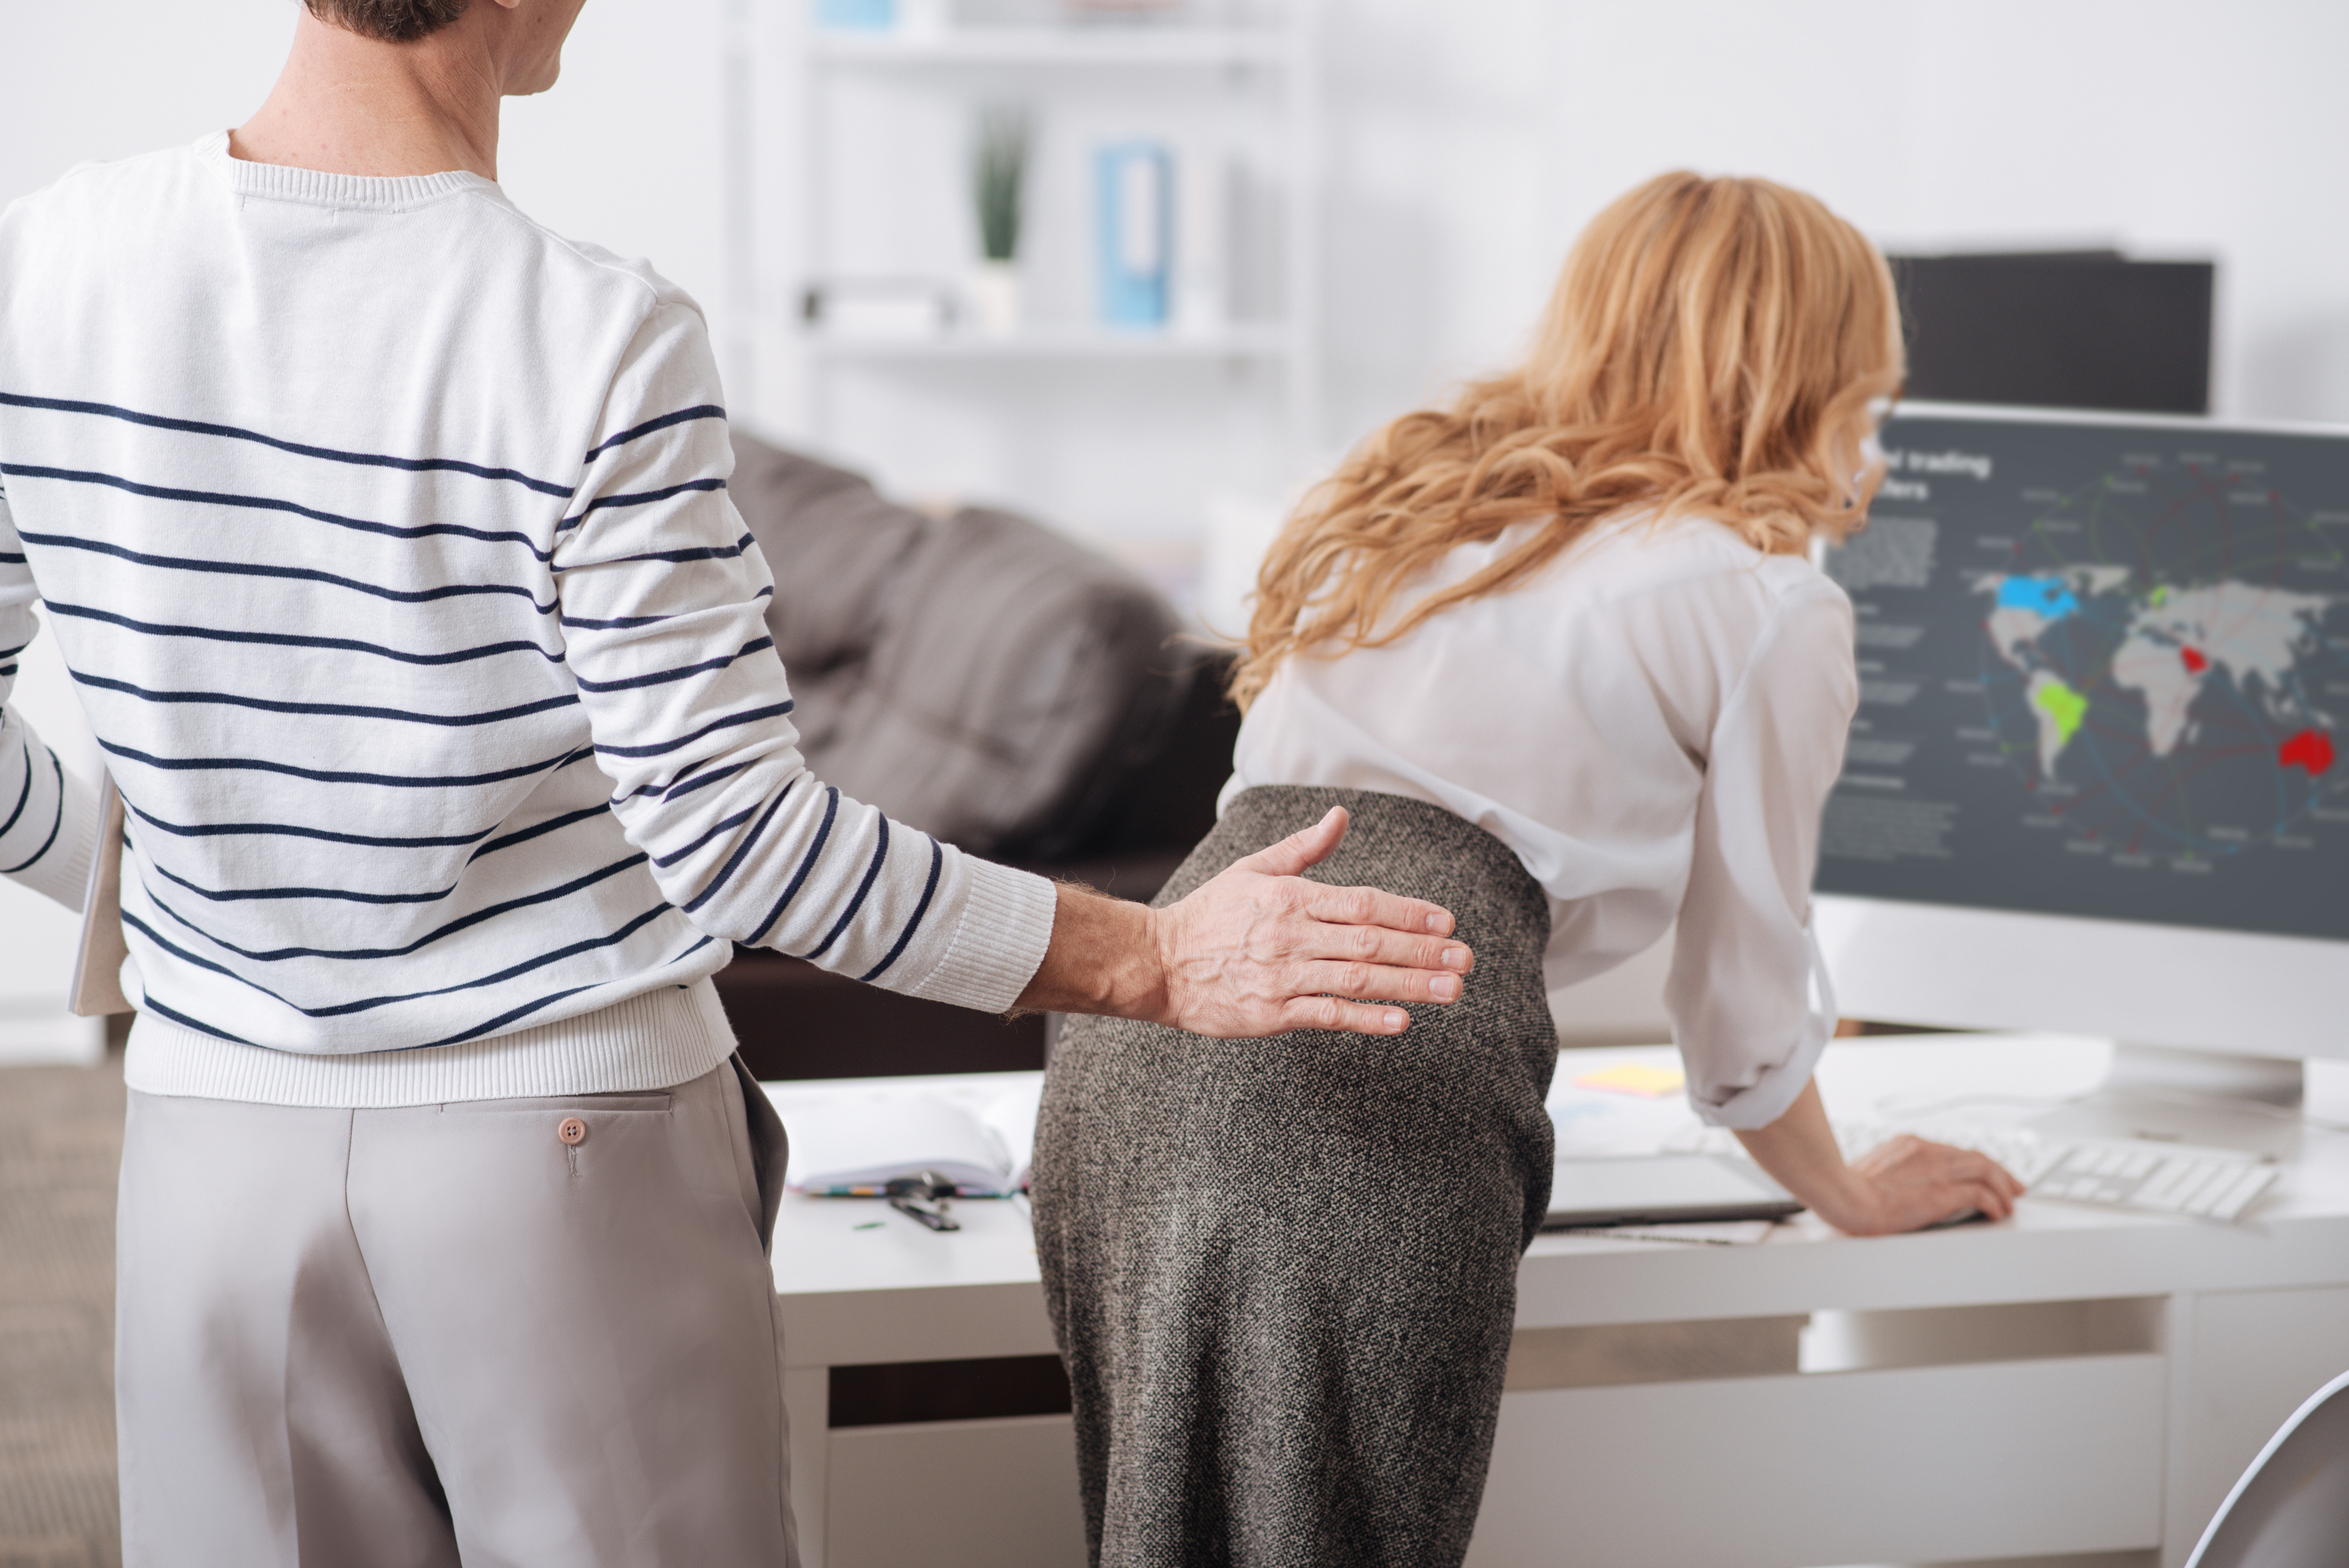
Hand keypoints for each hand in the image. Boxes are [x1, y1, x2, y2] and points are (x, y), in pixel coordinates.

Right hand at [1012, 806, 1473, 1037]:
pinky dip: (1365, 1018)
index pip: (1362, 902)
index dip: (1408, 912)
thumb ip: (1304, 848)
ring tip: (1451, 990)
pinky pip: (1326, 1014)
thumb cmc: (1209, 915)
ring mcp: (1282, 976)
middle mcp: (1291, 935)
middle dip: (1423, 951)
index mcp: (1290, 897)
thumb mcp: (1253, 869)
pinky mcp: (1271, 1013)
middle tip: (1465, 959)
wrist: (1157, 963)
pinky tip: (1401, 1020)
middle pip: (1369, 941)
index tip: (1446, 923)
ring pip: (1356, 978)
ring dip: (1409, 984)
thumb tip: (1341, 817)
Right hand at [1839, 1134, 2025, 1234]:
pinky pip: (1981, 1194)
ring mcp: (1936, 1171)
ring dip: (2004, 1187)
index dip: (1978, 1163)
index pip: (1955, 1151)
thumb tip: (1901, 1185)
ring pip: (1986, 1170)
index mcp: (1910, 1145)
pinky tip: (1997, 1212)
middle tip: (2015, 1187)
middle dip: (2001, 1173)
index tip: (1989, 1175)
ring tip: (2011, 1202)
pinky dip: (1995, 1202)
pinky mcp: (1941, 1193)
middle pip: (1977, 1157)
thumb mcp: (1874, 1172)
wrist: (1843, 1197)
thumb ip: (1895, 1172)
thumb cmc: (1848, 1190)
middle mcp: (1927, 1152)